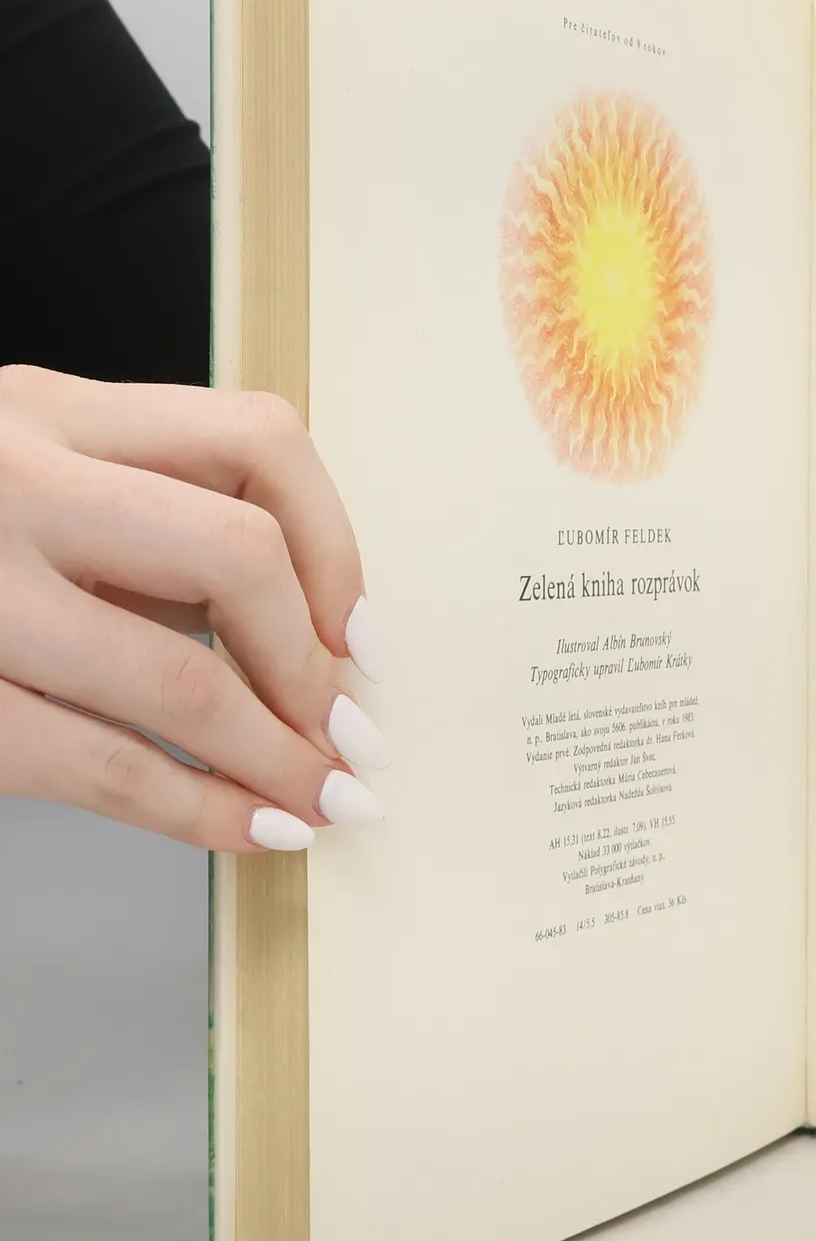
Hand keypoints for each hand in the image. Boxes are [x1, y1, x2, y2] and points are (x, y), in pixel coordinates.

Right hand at [0, 366, 387, 850]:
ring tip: (319, 802)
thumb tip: (316, 636)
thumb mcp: (34, 484)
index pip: (258, 440)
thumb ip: (147, 525)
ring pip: (178, 680)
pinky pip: (96, 766)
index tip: (357, 634)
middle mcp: (10, 479)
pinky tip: (244, 830)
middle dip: (311, 663)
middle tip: (342, 731)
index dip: (338, 547)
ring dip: (276, 758)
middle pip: (239, 556)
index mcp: (51, 410)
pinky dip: (195, 811)